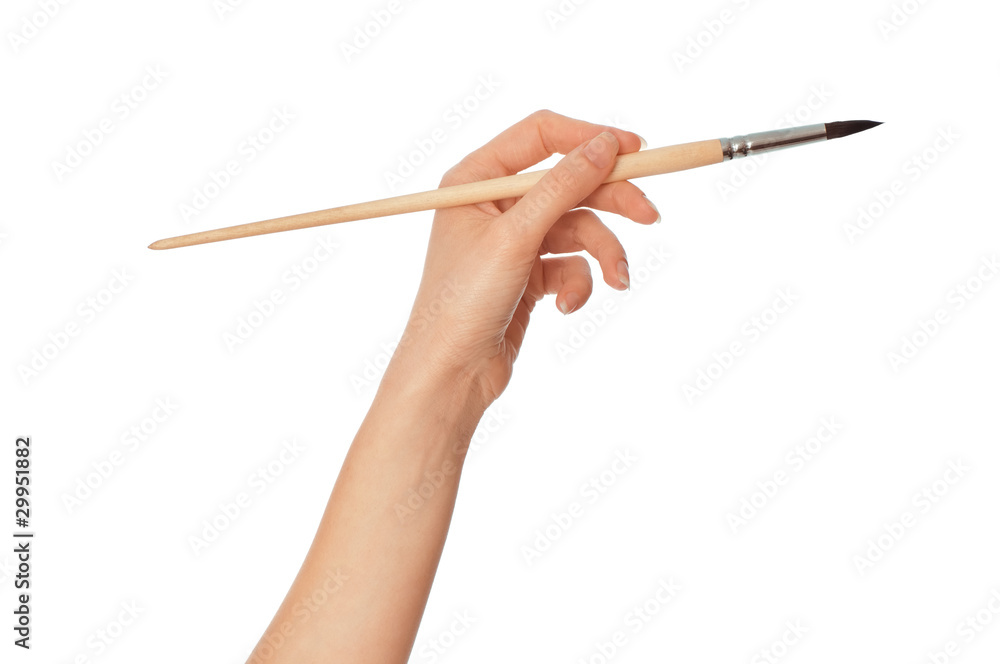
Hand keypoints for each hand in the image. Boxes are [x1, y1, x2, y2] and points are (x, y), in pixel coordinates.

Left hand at [391, 110, 659, 408]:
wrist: (451, 373)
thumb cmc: (463, 301)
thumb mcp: (516, 236)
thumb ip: (562, 186)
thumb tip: (605, 144)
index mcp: (476, 178)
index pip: (542, 135)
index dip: (589, 137)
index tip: (634, 150)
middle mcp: (495, 203)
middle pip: (570, 182)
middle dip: (611, 201)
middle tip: (651, 216)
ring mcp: (514, 239)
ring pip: (579, 228)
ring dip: (603, 254)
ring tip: (618, 281)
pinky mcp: (530, 274)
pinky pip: (571, 265)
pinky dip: (578, 284)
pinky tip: (566, 307)